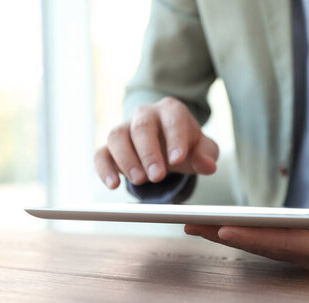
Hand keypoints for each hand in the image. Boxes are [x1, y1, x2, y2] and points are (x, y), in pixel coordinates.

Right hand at [94, 97, 218, 188]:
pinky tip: (113, 185)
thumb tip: (208, 165)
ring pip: (116, 136)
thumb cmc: (185, 145)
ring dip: (126, 159)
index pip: (173, 119)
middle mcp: (145, 115)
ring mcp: (125, 129)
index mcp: (171, 111)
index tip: (177, 160)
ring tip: (139, 180)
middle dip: (149, 152)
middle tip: (157, 177)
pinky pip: (100, 154)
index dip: (175, 139)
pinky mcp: (110, 147)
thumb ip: (207, 155)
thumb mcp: (202, 149)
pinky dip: (103, 169)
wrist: (166, 146)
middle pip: (141, 126)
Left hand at [184, 187, 308, 271]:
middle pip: (263, 247)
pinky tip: (227, 227)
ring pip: (262, 247)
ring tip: (198, 225)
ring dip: (229, 237)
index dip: (252, 236)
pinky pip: (270, 243)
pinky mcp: (307, 248)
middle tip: (191, 224)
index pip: (283, 243)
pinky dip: (246, 235)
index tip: (222, 229)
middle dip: (225, 236)